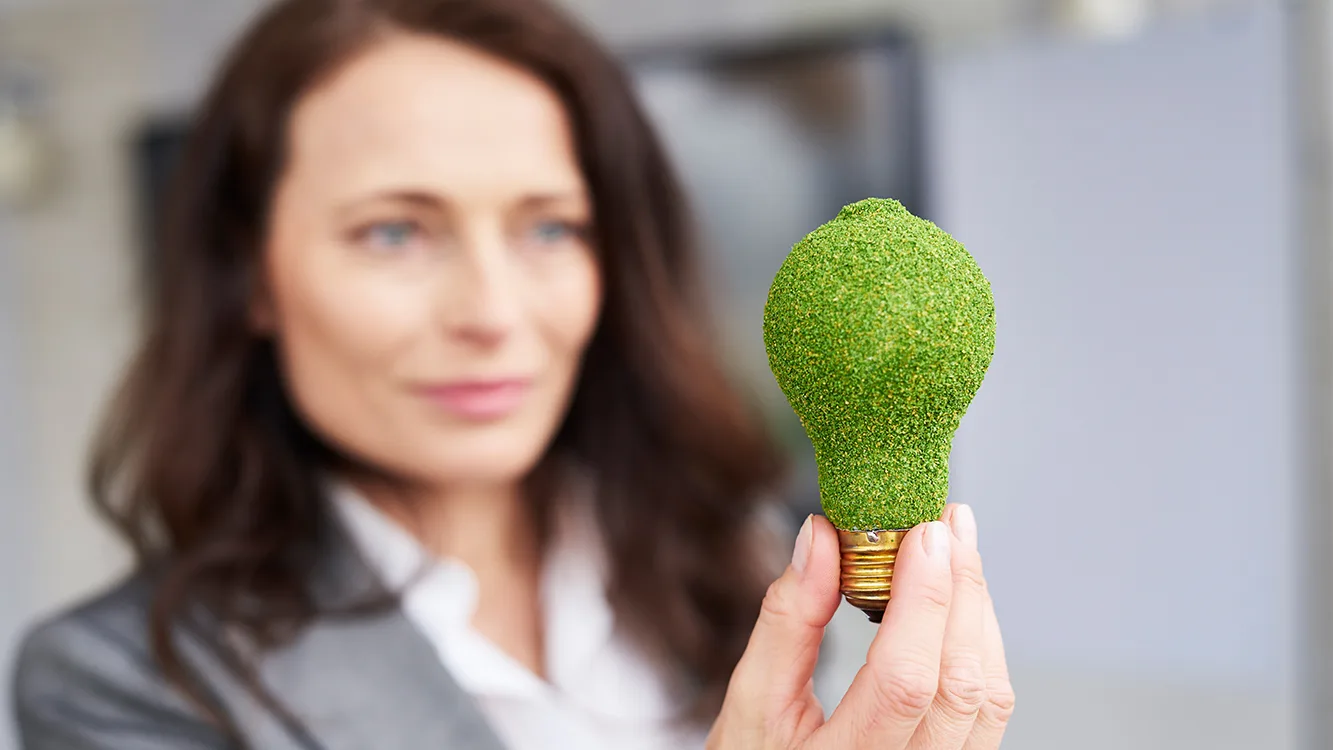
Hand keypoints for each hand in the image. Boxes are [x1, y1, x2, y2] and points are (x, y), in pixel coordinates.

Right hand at [707, 504, 1013, 749]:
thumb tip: (820, 538)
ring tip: (957, 549)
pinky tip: (961, 606)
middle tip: (946, 521)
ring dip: (978, 613)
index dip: (923, 601)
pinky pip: (988, 711)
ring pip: (988, 696)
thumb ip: (788, 620)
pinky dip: (981, 648)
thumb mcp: (751, 702)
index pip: (903, 681)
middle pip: (959, 682)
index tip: (923, 533)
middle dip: (961, 590)